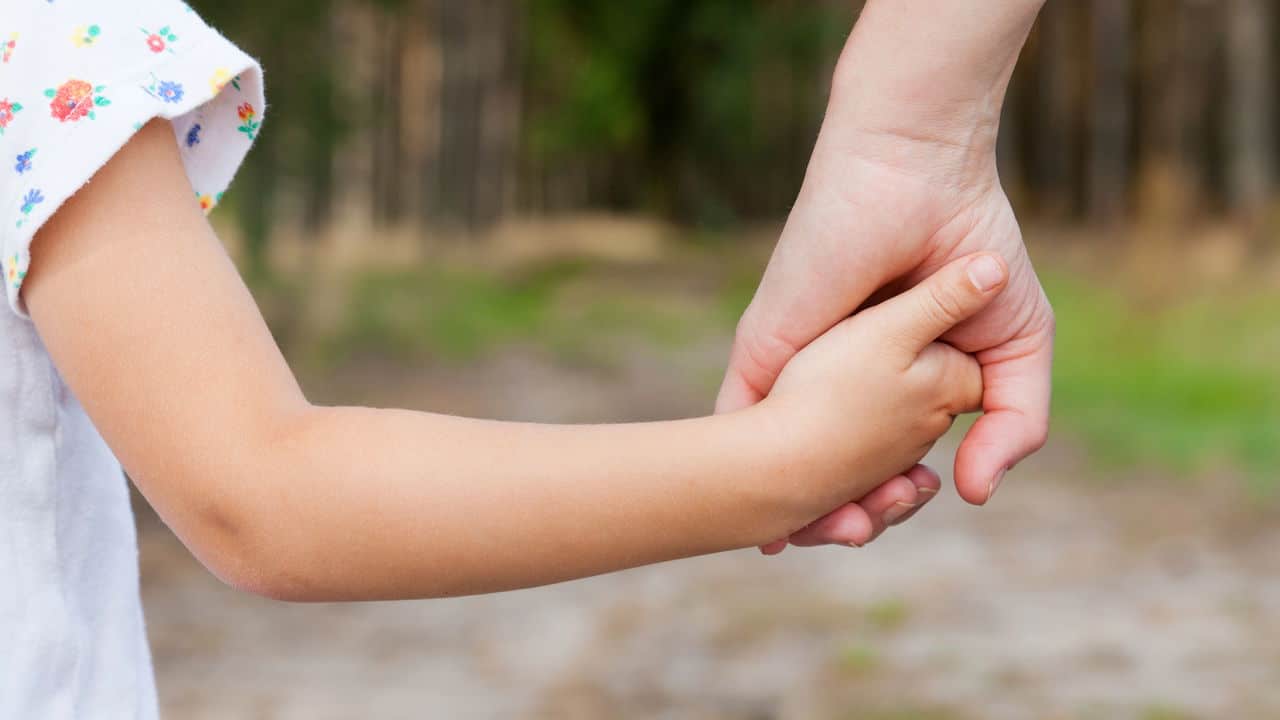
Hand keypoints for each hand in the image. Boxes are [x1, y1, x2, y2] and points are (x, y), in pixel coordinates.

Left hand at [720, 1, 1052, 552]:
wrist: (920, 177)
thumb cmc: (972, 248)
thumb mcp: (1015, 347)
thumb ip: (1012, 423)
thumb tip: (975, 494)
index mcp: (891, 386)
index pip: (884, 467)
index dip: (894, 502)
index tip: (913, 505)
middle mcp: (837, 384)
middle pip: (830, 475)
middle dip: (843, 517)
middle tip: (858, 532)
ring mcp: (796, 371)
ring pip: (781, 464)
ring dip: (795, 509)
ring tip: (831, 530)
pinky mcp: (761, 352)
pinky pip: (738, 426)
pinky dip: (745, 475)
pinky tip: (755, 514)